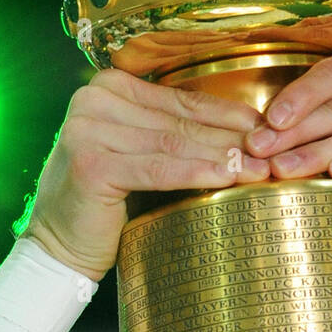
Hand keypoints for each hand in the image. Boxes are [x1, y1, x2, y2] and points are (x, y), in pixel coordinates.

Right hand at [25, 71, 269, 281]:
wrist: (57, 245)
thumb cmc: (108, 199)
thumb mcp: (142, 152)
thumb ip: (177, 132)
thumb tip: (249, 129)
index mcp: (107, 86)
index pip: (182, 99)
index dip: (228, 114)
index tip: (268, 128)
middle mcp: (92, 99)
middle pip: (180, 122)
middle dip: (232, 138)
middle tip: (273, 153)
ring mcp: (88, 130)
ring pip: (174, 144)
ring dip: (223, 156)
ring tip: (260, 170)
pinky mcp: (91, 164)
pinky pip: (158, 168)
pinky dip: (197, 173)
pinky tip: (227, 177)